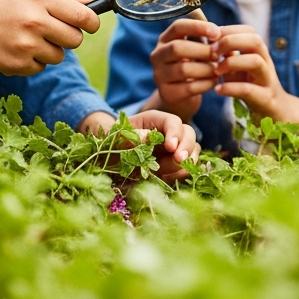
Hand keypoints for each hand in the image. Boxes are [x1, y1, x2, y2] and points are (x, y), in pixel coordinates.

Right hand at [0, 0, 100, 75]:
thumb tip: (91, 4)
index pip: (84, 16)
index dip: (92, 23)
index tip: (90, 25)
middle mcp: (34, 22)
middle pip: (76, 40)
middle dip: (69, 37)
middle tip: (53, 31)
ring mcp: (25, 45)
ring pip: (59, 56)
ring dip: (50, 50)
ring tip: (28, 38)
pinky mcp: (16, 64)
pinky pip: (41, 68)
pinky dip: (33, 61)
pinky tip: (16, 48)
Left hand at [78, 109, 196, 181]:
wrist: (106, 157)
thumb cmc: (109, 142)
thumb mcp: (114, 137)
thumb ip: (130, 136)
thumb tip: (148, 137)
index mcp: (155, 120)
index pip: (173, 122)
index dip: (175, 133)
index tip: (171, 147)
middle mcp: (168, 132)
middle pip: (188, 134)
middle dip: (187, 147)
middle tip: (179, 160)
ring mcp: (173, 148)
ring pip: (192, 150)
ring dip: (186, 162)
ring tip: (168, 172)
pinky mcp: (173, 163)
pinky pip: (186, 167)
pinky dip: (181, 173)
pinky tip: (167, 177)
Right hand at [148, 18, 223, 121]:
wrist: (182, 97)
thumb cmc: (195, 65)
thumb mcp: (198, 47)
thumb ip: (206, 36)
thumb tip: (214, 21)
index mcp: (166, 39)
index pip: (178, 26)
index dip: (198, 27)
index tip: (217, 32)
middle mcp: (157, 55)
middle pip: (178, 48)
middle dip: (203, 51)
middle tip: (219, 55)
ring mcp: (159, 76)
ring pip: (184, 69)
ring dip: (207, 69)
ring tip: (219, 69)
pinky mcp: (167, 94)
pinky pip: (189, 87)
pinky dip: (207, 84)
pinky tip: (215, 81)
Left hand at [209, 27, 289, 120]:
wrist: (274, 112)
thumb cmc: (251, 86)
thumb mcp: (238, 67)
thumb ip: (227, 53)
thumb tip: (207, 37)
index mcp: (259, 53)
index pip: (249, 30)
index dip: (228, 30)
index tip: (210, 39)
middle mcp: (266, 63)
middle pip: (255, 40)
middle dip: (230, 42)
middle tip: (212, 53)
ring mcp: (267, 80)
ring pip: (255, 61)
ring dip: (231, 63)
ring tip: (216, 71)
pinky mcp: (265, 99)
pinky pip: (249, 90)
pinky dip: (231, 88)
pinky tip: (218, 90)